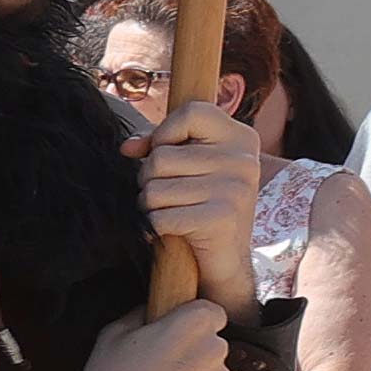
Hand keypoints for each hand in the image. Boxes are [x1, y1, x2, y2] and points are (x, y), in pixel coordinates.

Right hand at [69, 295, 238, 370]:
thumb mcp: (112, 335)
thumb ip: (139, 315)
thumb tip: (149, 311)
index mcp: (191, 324)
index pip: (210, 311)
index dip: (191, 320)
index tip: (178, 329)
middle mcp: (213, 349)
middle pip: (211, 342)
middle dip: (190, 350)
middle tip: (160, 363)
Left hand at [128, 91, 263, 315]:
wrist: (226, 258)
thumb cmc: (201, 204)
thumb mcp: (189, 166)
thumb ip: (159, 145)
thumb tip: (127, 147)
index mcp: (240, 138)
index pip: (192, 112)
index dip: (165, 132)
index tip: (166, 152)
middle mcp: (243, 159)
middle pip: (160, 157)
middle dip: (150, 180)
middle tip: (170, 195)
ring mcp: (235, 188)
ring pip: (153, 189)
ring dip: (150, 206)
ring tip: (173, 212)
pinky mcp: (221, 218)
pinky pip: (159, 217)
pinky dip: (155, 228)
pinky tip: (173, 230)